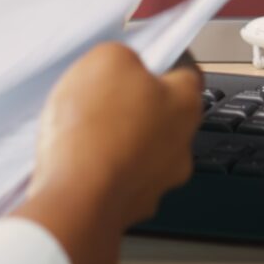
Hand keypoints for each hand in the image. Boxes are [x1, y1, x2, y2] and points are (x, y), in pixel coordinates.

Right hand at [12, 42, 202, 263]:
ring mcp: (158, 181)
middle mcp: (180, 146)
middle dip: (134, 104)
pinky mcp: (132, 207)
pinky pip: (119, 178)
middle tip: (102, 95)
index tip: (142, 58)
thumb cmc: (96, 132)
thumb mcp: (106, 59)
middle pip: (163, 113)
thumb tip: (123, 63)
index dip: (161, 61)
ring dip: (119, 139)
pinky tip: (78, 160)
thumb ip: (124, 56)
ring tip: (83, 131)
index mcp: (185, 104)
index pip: (187, 73)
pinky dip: (103, 169)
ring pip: (141, 149)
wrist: (76, 200)